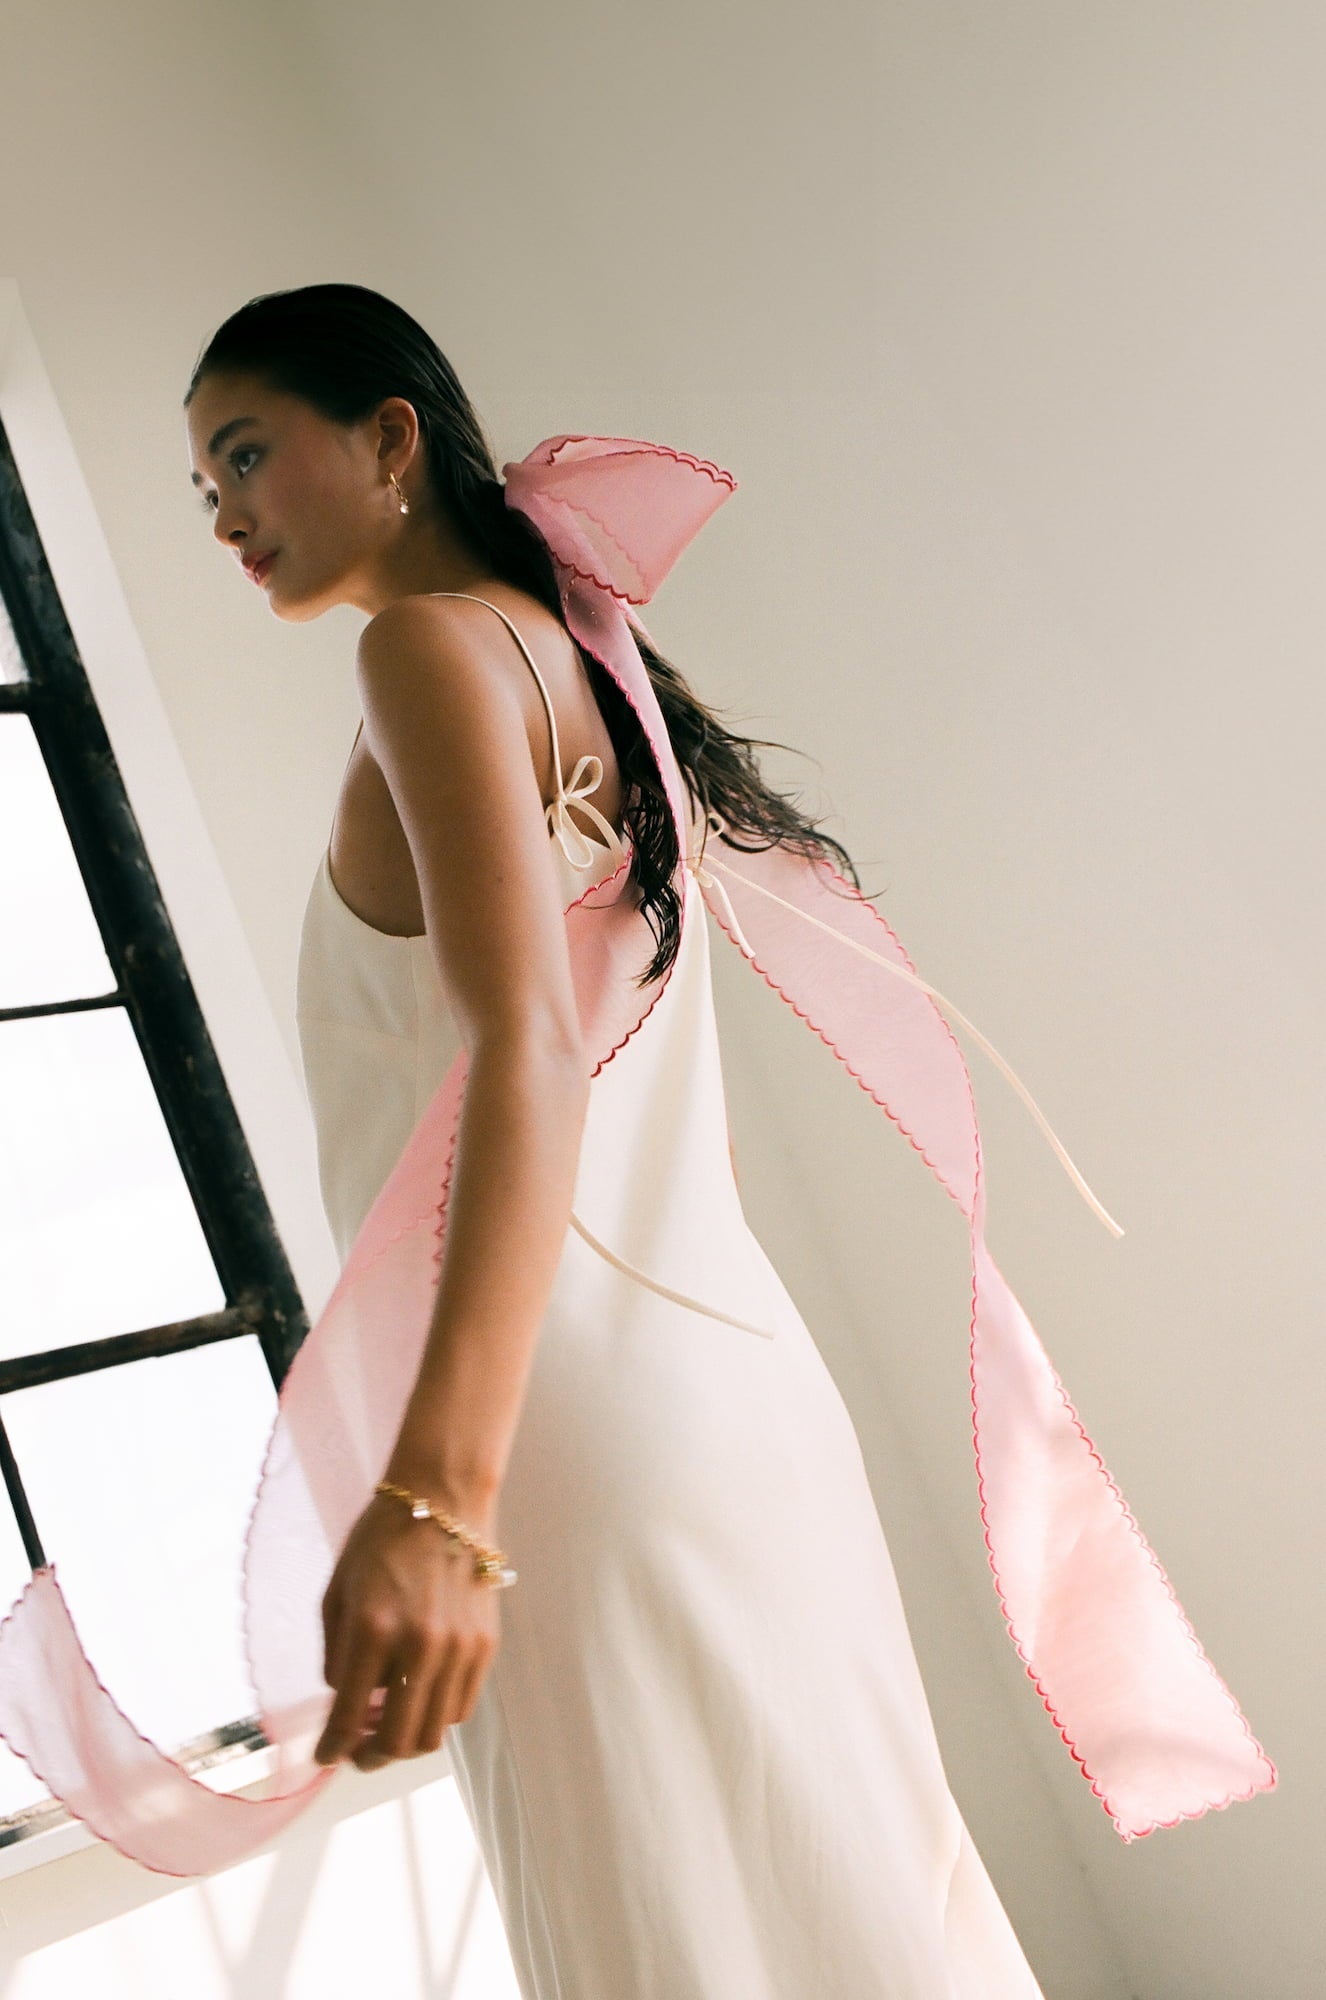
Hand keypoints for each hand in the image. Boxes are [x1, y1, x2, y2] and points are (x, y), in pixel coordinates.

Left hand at [314, 1489, 500, 1771]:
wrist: (443, 1499)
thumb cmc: (380, 1539)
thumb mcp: (338, 1592)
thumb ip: (337, 1654)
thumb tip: (343, 1701)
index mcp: (372, 1630)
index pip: (347, 1718)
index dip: (330, 1748)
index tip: (324, 1757)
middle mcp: (418, 1646)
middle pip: (395, 1741)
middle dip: (368, 1758)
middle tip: (357, 1752)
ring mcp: (458, 1648)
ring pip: (433, 1734)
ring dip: (405, 1743)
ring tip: (389, 1730)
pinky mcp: (485, 1645)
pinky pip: (461, 1707)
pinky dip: (437, 1716)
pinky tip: (421, 1700)